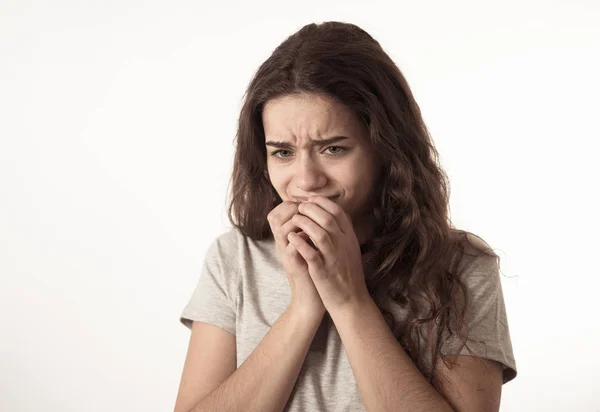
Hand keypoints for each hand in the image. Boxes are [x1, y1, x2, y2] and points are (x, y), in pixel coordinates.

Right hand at [267, 201, 325, 318]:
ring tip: (312, 223)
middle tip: (308, 211)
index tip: (308, 204)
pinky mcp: (295, 266)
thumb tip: (317, 210)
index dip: (291, 204)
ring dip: (298, 223)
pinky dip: (303, 240)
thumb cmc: (314, 271)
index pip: (277, 212)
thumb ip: (307, 231)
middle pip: (274, 217)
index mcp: (285, 238)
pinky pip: (292, 248)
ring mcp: (286, 255)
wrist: (312, 298)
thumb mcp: (309, 247)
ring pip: (282, 230)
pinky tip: (315, 238)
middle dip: (292, 209)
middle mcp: (282, 245)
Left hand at [287, 196, 370, 313]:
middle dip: (311, 209)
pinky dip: (300, 243)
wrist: (351, 301)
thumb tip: (337, 214)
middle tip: (299, 206)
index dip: (322, 202)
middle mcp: (344, 246)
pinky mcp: (323, 272)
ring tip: (295, 219)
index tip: (310, 199)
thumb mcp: (351, 249)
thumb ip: (344, 232)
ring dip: (305, 223)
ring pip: (320, 233)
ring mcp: (334, 258)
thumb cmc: (347, 274)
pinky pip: (311, 254)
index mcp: (350, 238)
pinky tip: (291, 237)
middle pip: (328, 218)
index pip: (338, 212)